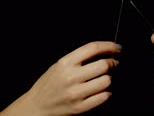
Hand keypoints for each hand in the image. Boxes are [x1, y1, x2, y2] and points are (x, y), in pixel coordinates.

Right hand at [0, 41, 120, 115]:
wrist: (36, 106)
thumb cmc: (50, 83)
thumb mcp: (59, 65)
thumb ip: (79, 58)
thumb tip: (105, 52)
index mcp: (65, 63)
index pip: (92, 48)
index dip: (108, 46)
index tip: (117, 47)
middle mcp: (70, 77)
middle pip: (103, 65)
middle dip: (112, 63)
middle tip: (113, 63)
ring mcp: (75, 93)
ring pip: (106, 81)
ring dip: (109, 78)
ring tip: (105, 78)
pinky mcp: (79, 107)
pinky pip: (103, 97)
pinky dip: (107, 93)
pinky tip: (102, 91)